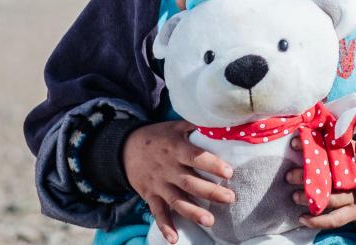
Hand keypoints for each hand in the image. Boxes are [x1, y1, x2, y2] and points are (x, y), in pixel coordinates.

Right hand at [123, 121, 234, 243]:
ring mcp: (158, 184)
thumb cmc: (159, 136)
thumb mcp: (176, 126)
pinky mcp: (150, 196)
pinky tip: (174, 239)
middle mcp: (167, 168)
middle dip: (210, 192)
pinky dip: (165, 226)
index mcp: (176, 148)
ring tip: (210, 221)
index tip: (229, 173)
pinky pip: (158, 213)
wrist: (125, 148)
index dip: (212, 165)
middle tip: (230, 199)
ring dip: (193, 213)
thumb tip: (223, 123)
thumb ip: (198, 126)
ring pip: (177, 201)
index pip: (196, 157)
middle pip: (189, 183)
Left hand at [286, 142, 355, 229]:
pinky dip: (318, 222)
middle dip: (309, 176)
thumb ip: (337, 139)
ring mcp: (355, 196)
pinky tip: (302, 219)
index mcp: (355, 157)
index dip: (313, 144)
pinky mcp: (353, 213)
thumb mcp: (354, 147)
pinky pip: (335, 220)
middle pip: (331, 177)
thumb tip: (311, 123)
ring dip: (311, 199)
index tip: (295, 142)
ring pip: (332, 200)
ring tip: (294, 196)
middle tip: (289, 175)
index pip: (333, 149)